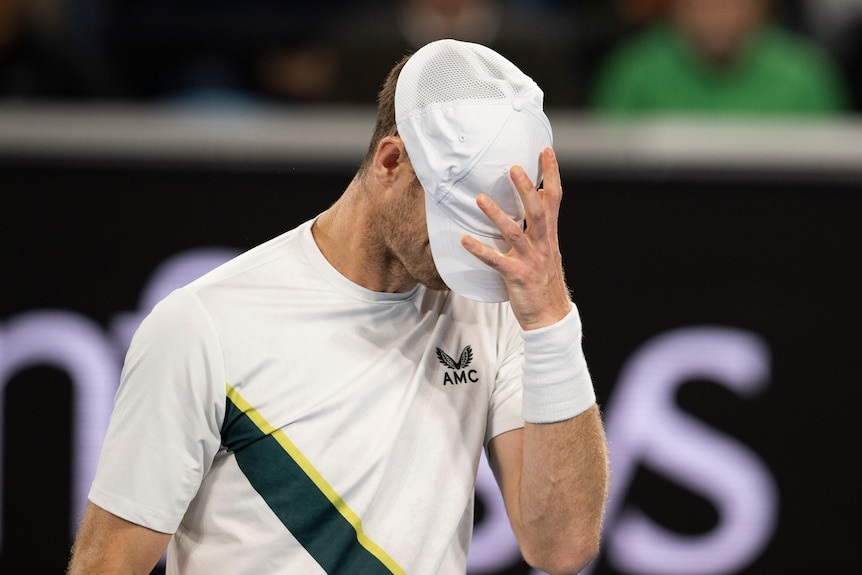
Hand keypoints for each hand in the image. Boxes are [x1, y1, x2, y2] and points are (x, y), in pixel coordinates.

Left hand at [461, 147, 571, 329]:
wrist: (549, 316)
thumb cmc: (543, 281)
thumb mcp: (547, 249)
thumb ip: (541, 225)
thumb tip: (539, 196)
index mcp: (549, 235)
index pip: (554, 199)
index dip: (552, 174)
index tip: (545, 151)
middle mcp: (543, 244)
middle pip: (538, 211)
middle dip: (526, 189)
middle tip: (514, 168)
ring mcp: (531, 260)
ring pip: (514, 233)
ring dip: (497, 215)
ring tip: (480, 199)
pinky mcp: (517, 277)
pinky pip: (496, 261)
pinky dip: (480, 250)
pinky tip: (464, 241)